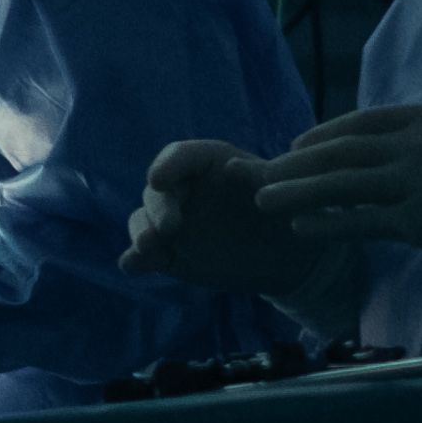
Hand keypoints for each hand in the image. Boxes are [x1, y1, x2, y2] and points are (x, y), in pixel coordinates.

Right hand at [132, 137, 368, 319]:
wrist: (288, 255)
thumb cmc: (287, 212)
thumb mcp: (282, 191)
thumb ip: (258, 177)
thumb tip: (231, 167)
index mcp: (208, 163)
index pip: (180, 156)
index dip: (167, 165)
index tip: (158, 179)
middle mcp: (184, 188)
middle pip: (158, 191)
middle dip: (158, 207)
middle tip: (168, 228)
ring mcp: (172, 222)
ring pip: (143, 220)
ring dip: (140, 231)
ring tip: (147, 248)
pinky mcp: (168, 253)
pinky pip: (145, 254)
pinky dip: (136, 259)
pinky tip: (133, 265)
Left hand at [251, 106, 421, 300]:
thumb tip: (401, 150)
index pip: (363, 122)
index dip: (324, 135)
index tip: (297, 145)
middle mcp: (419, 142)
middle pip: (341, 150)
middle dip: (297, 162)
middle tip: (263, 172)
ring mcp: (418, 181)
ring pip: (340, 184)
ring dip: (296, 192)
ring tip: (264, 200)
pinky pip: (360, 222)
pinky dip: (327, 223)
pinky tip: (302, 228)